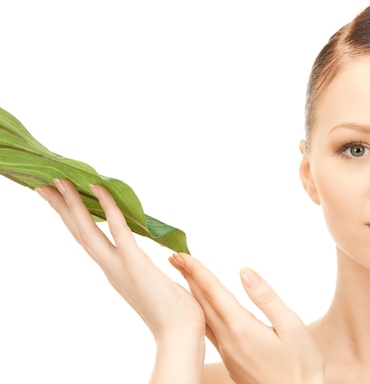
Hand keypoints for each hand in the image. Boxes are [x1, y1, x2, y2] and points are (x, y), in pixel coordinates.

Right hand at [37, 179, 204, 342]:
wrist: (180, 334)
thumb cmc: (175, 312)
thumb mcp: (157, 284)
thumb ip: (151, 270)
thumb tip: (166, 257)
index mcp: (116, 271)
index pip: (88, 239)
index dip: (73, 219)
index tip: (60, 198)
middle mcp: (111, 268)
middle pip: (79, 232)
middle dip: (62, 207)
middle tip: (44, 184)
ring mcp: (120, 266)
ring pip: (88, 230)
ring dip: (73, 204)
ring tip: (60, 180)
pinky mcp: (136, 265)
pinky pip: (119, 230)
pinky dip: (108, 208)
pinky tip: (98, 188)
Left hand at [170, 253, 324, 383]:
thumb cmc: (301, 364)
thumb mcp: (292, 326)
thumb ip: (266, 298)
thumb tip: (244, 271)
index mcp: (241, 327)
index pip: (214, 292)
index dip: (197, 271)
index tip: (181, 254)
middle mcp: (228, 340)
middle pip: (203, 303)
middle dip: (188, 278)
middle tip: (174, 259)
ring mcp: (228, 352)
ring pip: (205, 318)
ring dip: (194, 296)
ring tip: (184, 279)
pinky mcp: (231, 361)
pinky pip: (211, 330)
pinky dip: (204, 313)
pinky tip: (206, 309)